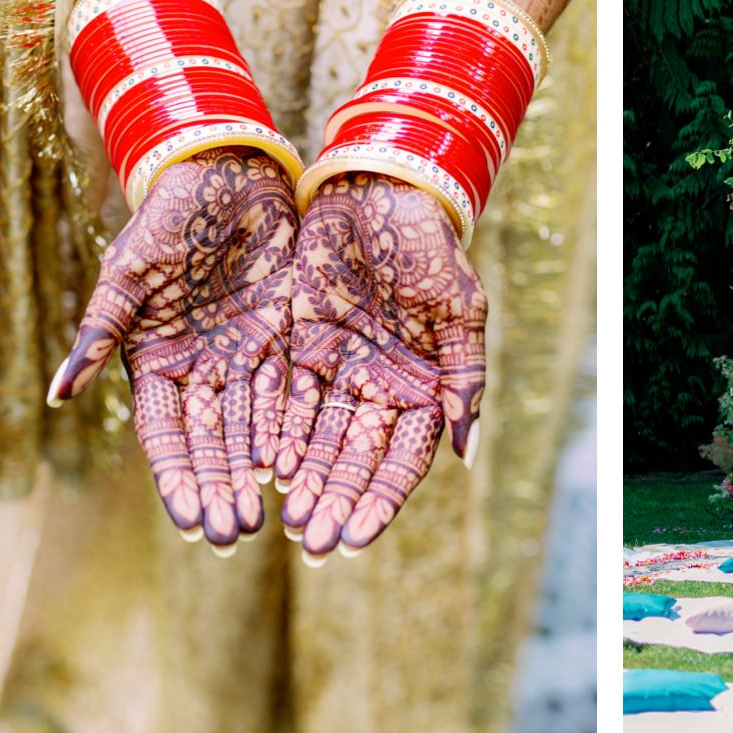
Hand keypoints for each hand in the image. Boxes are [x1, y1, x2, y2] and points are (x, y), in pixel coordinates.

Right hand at [47, 148, 297, 549]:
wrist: (227, 170)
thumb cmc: (168, 215)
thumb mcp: (129, 273)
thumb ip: (100, 333)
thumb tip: (59, 394)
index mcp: (154, 362)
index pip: (166, 435)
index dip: (178, 478)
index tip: (191, 522)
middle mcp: (198, 370)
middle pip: (210, 444)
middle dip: (220, 489)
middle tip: (234, 536)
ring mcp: (241, 358)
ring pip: (250, 431)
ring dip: (255, 476)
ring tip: (269, 523)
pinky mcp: (282, 340)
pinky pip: (288, 397)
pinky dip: (291, 435)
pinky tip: (298, 472)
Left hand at [277, 174, 487, 560]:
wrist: (380, 189)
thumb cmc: (430, 245)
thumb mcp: (459, 309)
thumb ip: (464, 379)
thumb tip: (468, 452)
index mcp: (420, 387)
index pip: (399, 459)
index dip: (379, 499)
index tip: (357, 538)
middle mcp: (377, 388)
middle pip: (352, 459)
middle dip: (333, 501)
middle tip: (311, 543)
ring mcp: (336, 369)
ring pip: (315, 439)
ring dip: (302, 481)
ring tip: (283, 523)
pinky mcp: (298, 345)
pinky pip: (284, 399)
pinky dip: (275, 433)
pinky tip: (264, 467)